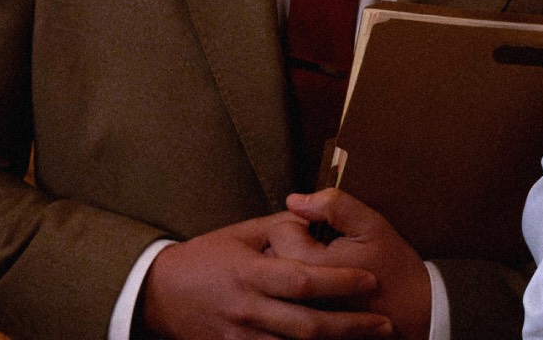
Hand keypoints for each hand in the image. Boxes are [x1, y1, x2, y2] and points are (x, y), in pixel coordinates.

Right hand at [140, 212, 391, 339]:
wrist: (158, 294)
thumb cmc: (206, 258)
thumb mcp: (242, 233)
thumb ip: (283, 226)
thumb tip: (318, 216)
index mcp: (251, 274)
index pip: (304, 281)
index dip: (340, 282)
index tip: (371, 279)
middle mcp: (248, 310)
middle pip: (308, 326)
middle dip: (351, 328)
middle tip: (385, 326)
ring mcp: (240, 338)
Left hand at [269, 190, 432, 335]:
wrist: (414, 315)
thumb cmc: (395, 268)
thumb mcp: (372, 225)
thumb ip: (334, 206)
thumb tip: (295, 199)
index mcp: (312, 265)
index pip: (279, 232)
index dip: (300, 223)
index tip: (321, 230)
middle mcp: (299, 294)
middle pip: (271, 256)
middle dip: (291, 246)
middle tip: (321, 249)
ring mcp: (301, 313)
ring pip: (276, 281)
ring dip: (289, 271)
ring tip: (319, 271)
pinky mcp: (307, 327)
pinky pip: (286, 303)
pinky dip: (294, 294)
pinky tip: (317, 292)